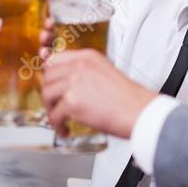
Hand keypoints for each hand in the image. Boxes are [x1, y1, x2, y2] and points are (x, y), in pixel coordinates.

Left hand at [42, 49, 157, 138]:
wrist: (140, 112)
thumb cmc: (128, 98)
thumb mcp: (105, 72)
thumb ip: (85, 73)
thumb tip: (67, 82)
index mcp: (87, 57)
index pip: (56, 59)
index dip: (50, 74)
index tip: (50, 83)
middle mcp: (79, 66)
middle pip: (48, 76)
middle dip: (50, 93)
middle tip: (55, 104)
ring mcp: (74, 83)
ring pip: (47, 94)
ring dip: (51, 109)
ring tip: (60, 118)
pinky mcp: (72, 102)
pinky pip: (54, 115)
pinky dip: (57, 125)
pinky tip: (65, 129)